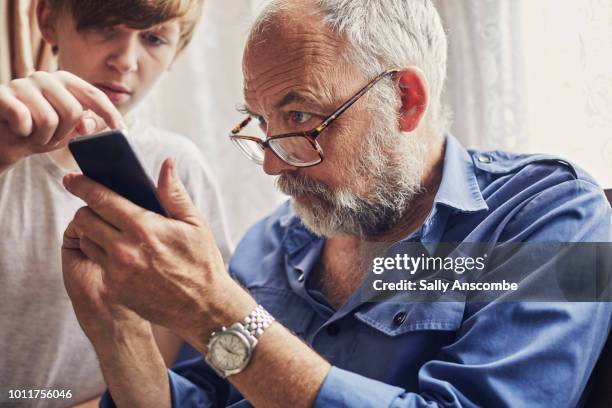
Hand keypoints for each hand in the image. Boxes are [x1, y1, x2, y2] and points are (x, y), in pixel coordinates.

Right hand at [0, 70, 122, 166]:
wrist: (4, 138)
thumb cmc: (40, 132)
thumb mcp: (70, 130)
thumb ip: (88, 125)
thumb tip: (89, 125)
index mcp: (66, 81)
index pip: (95, 95)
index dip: (110, 113)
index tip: (122, 131)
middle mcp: (46, 77)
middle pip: (73, 111)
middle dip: (64, 134)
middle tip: (51, 138)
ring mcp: (22, 83)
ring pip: (48, 120)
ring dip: (42, 138)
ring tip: (34, 135)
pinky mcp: (1, 94)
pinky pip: (23, 119)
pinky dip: (23, 133)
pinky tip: (18, 130)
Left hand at [62, 158, 254, 347]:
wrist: (203, 307)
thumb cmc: (202, 262)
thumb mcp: (195, 223)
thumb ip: (174, 193)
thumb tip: (166, 164)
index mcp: (144, 227)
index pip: (101, 199)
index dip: (83, 185)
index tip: (72, 179)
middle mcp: (125, 250)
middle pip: (84, 219)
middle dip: (87, 209)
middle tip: (98, 208)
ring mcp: (117, 272)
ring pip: (86, 241)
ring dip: (93, 232)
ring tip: (111, 231)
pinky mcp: (115, 289)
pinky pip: (97, 263)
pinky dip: (103, 255)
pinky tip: (122, 254)